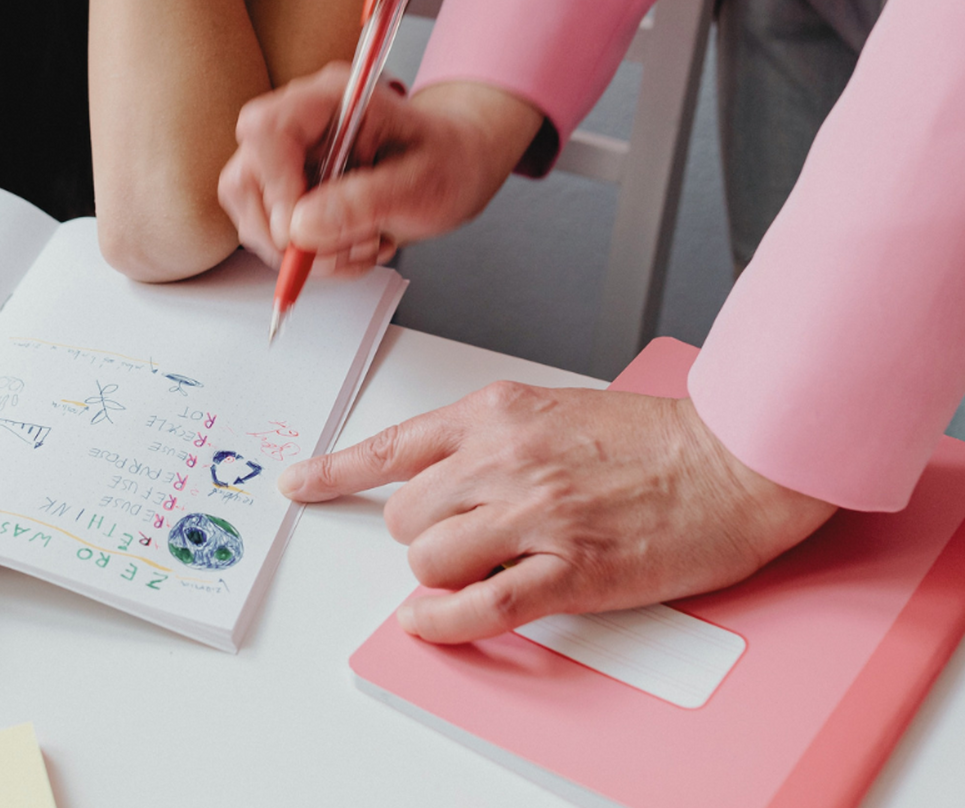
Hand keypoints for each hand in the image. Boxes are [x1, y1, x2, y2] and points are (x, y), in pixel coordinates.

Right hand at [218, 65, 542, 276]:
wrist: (455, 165)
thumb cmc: (447, 160)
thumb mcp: (424, 183)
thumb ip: (364, 201)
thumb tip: (301, 227)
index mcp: (333, 100)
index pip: (266, 129)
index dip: (275, 185)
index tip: (303, 226)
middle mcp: (301, 124)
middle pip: (245, 179)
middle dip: (287, 232)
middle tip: (341, 247)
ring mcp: (290, 160)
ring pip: (254, 216)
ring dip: (306, 251)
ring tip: (362, 243)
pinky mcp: (288, 192)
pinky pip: (273, 236)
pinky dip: (313, 257)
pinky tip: (352, 244)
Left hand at [279, 382, 835, 642]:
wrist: (734, 458)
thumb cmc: (652, 439)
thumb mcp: (552, 410)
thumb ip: (489, 439)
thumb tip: (439, 482)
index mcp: (497, 413)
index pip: (393, 445)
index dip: (336, 471)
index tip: (300, 483)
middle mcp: (505, 458)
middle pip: (405, 515)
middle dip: (420, 536)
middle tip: (460, 540)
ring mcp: (536, 515)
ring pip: (429, 559)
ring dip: (440, 576)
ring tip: (482, 569)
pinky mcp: (570, 570)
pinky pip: (478, 607)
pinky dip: (444, 623)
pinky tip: (435, 622)